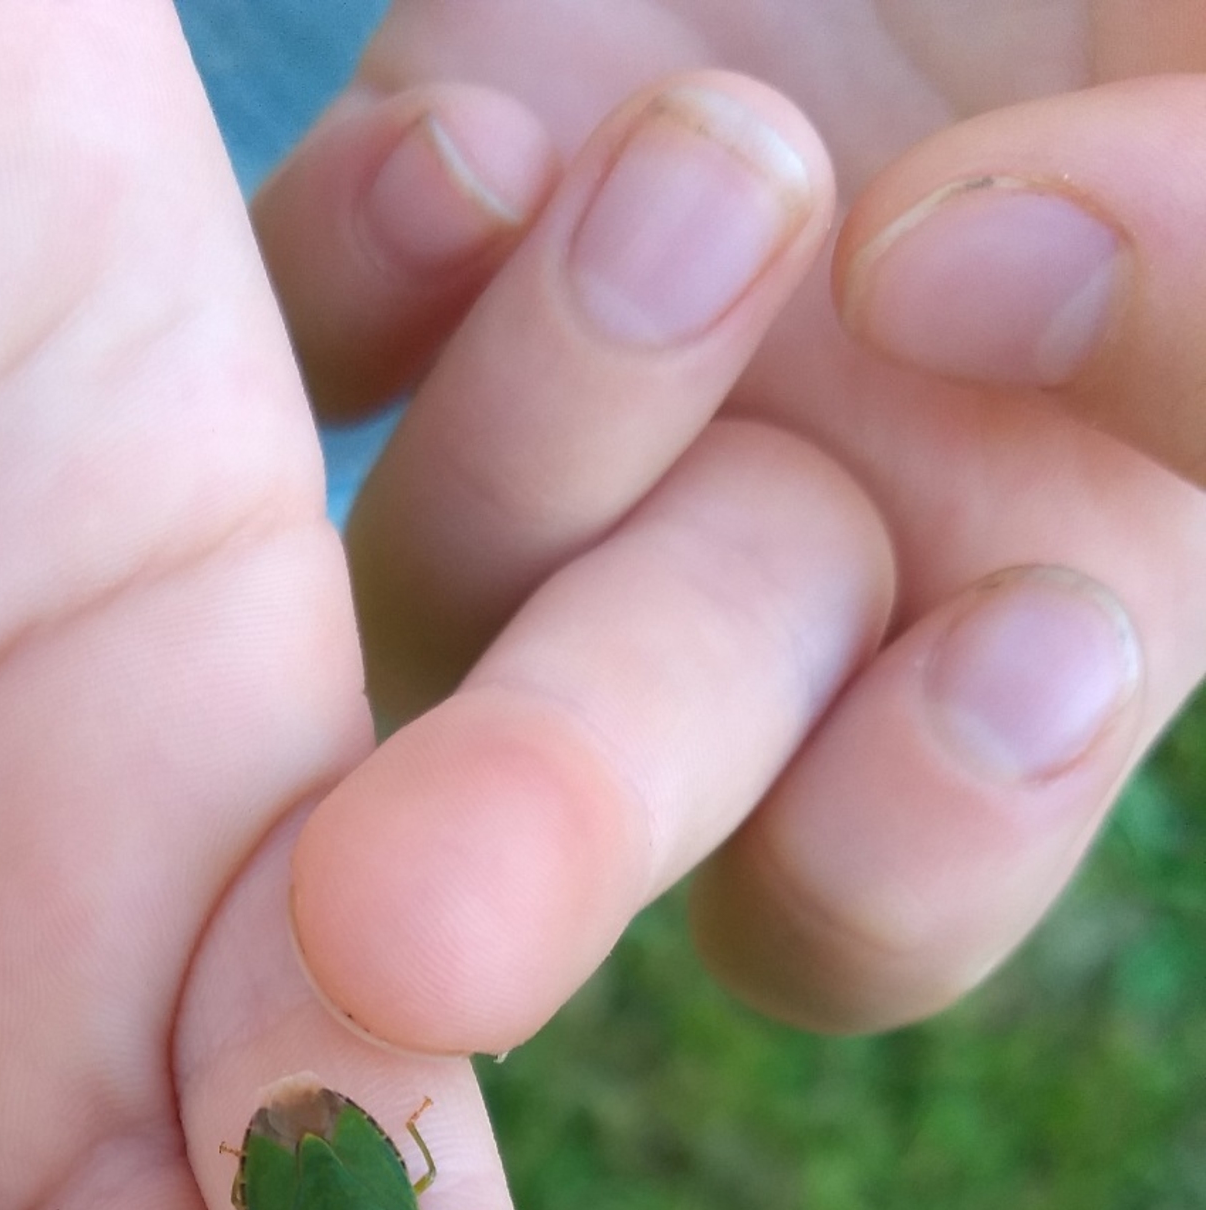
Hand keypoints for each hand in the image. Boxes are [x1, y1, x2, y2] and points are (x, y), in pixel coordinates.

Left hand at [253, 3, 1205, 1046]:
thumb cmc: (1150, 14)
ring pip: (457, 565)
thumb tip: (948, 288)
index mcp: (1015, 609)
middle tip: (429, 897)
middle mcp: (774, 563)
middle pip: (619, 785)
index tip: (1038, 643)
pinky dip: (356, 267)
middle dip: (562, 804)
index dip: (916, 850)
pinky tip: (469, 157)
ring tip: (716, 172)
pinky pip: (311, 326)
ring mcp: (592, 411)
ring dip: (554, 417)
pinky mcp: (426, 231)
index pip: (882, 883)